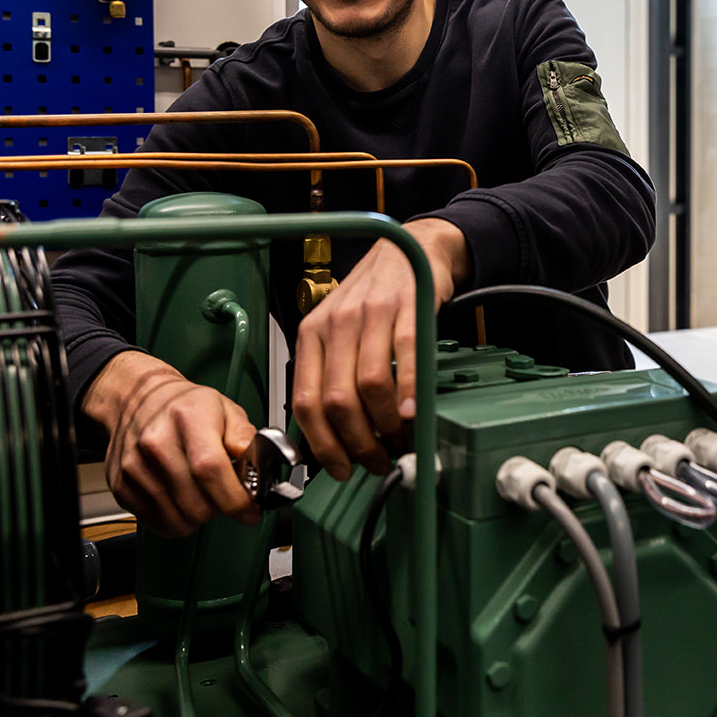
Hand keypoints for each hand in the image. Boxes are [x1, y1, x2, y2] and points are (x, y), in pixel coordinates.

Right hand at [84, 351, 260, 535]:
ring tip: (203, 495)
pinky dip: (176, 520)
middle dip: (221, 510)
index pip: (211, 470)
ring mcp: (134, 467)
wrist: (137, 399)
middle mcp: (156, 443)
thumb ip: (247, 440)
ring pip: (179, 521)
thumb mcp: (227, 410)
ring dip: (199, 518)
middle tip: (226, 497)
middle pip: (197, 503)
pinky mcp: (121, 486)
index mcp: (188, 419)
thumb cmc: (186, 407)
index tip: (250, 510)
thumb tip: (258, 469)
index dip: (235, 499)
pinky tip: (182, 500)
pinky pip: (158, 524)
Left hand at [291, 219, 466, 481]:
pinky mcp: (408, 309)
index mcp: (311, 334)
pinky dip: (408, 395)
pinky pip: (405, 360)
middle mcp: (335, 324)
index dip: (321, 444)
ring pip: (369, 386)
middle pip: (336, 401)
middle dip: (356, 443)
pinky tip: (413, 415)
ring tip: (398, 441)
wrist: (409, 249)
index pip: (304, 402)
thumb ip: (331, 372)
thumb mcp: (338, 330)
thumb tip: (331, 435)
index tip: (340, 467)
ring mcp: (372, 315)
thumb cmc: (374, 297)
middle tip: (375, 461)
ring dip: (385, 426)